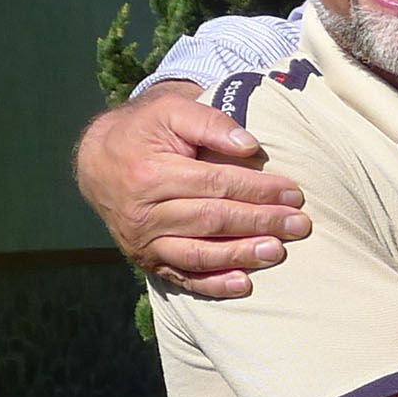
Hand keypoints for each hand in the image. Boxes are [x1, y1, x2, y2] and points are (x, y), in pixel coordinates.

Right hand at [74, 87, 309, 296]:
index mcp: (151, 174)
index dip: (258, 190)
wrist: (98, 162)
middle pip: (213, 220)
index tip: (293, 193)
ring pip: (199, 253)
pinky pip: (182, 278)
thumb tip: (250, 146)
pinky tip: (244, 284)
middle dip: (260, 222)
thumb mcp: (171, 112)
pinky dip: (214, 285)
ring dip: (242, 255)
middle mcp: (144, 212)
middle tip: (299, 225)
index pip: (216, 185)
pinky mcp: (146, 260)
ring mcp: (144, 241)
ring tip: (277, 252)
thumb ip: (210, 122)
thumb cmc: (144, 131)